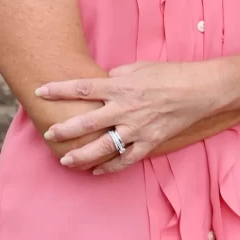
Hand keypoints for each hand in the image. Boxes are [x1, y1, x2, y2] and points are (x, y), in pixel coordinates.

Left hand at [35, 60, 218, 174]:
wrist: (200, 90)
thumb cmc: (169, 74)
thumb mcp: (139, 67)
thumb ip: (116, 75)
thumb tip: (101, 81)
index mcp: (120, 86)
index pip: (82, 88)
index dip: (58, 89)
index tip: (40, 90)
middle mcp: (124, 109)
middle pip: (86, 121)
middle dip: (64, 129)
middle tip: (48, 133)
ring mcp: (137, 129)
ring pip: (102, 147)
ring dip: (81, 155)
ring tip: (66, 160)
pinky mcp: (149, 143)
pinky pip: (125, 160)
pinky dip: (109, 167)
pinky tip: (96, 171)